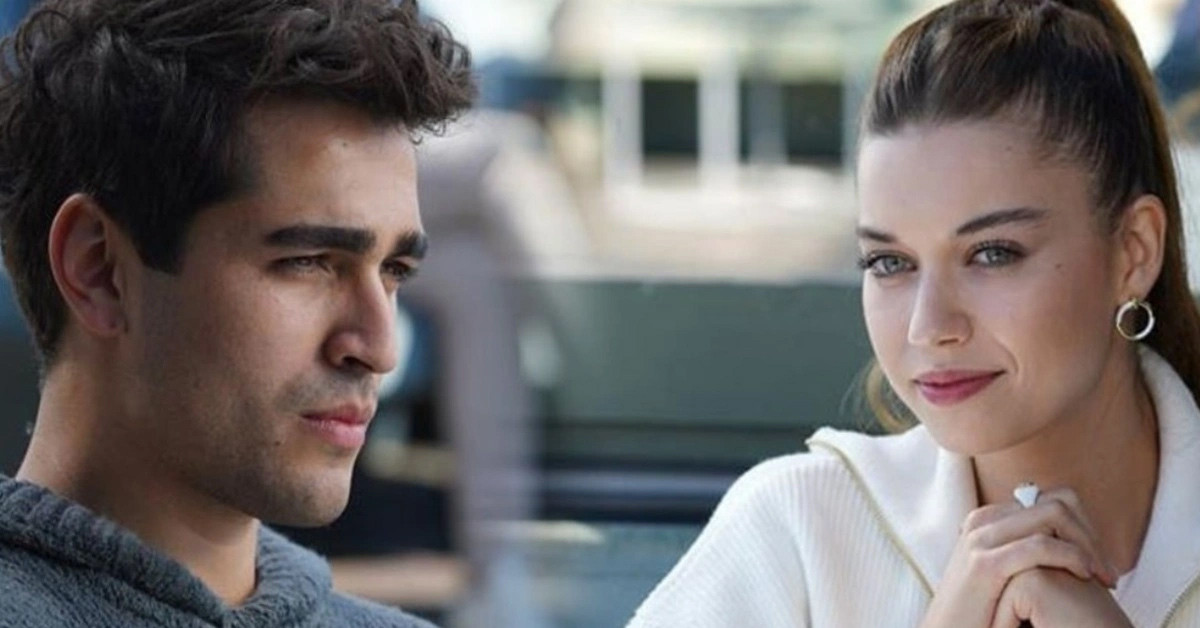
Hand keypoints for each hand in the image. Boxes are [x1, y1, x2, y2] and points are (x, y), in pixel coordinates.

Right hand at [919, 488, 1118, 627]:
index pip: (1052, 500)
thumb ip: (1027, 551)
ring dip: (1087, 544)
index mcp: (990, 519)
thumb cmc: (982, 614)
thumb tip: (1071, 541)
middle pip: (1057, 502)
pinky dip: (1071, 556)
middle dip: (1090, 534)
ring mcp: (981, 538)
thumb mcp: (1006, 574)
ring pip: (1053, 514)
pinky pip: (1040, 546)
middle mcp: (984, 520)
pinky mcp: (984, 564)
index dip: (1084, 527)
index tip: (1099, 560)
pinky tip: (1084, 576)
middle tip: (1107, 571)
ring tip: (1102, 576)